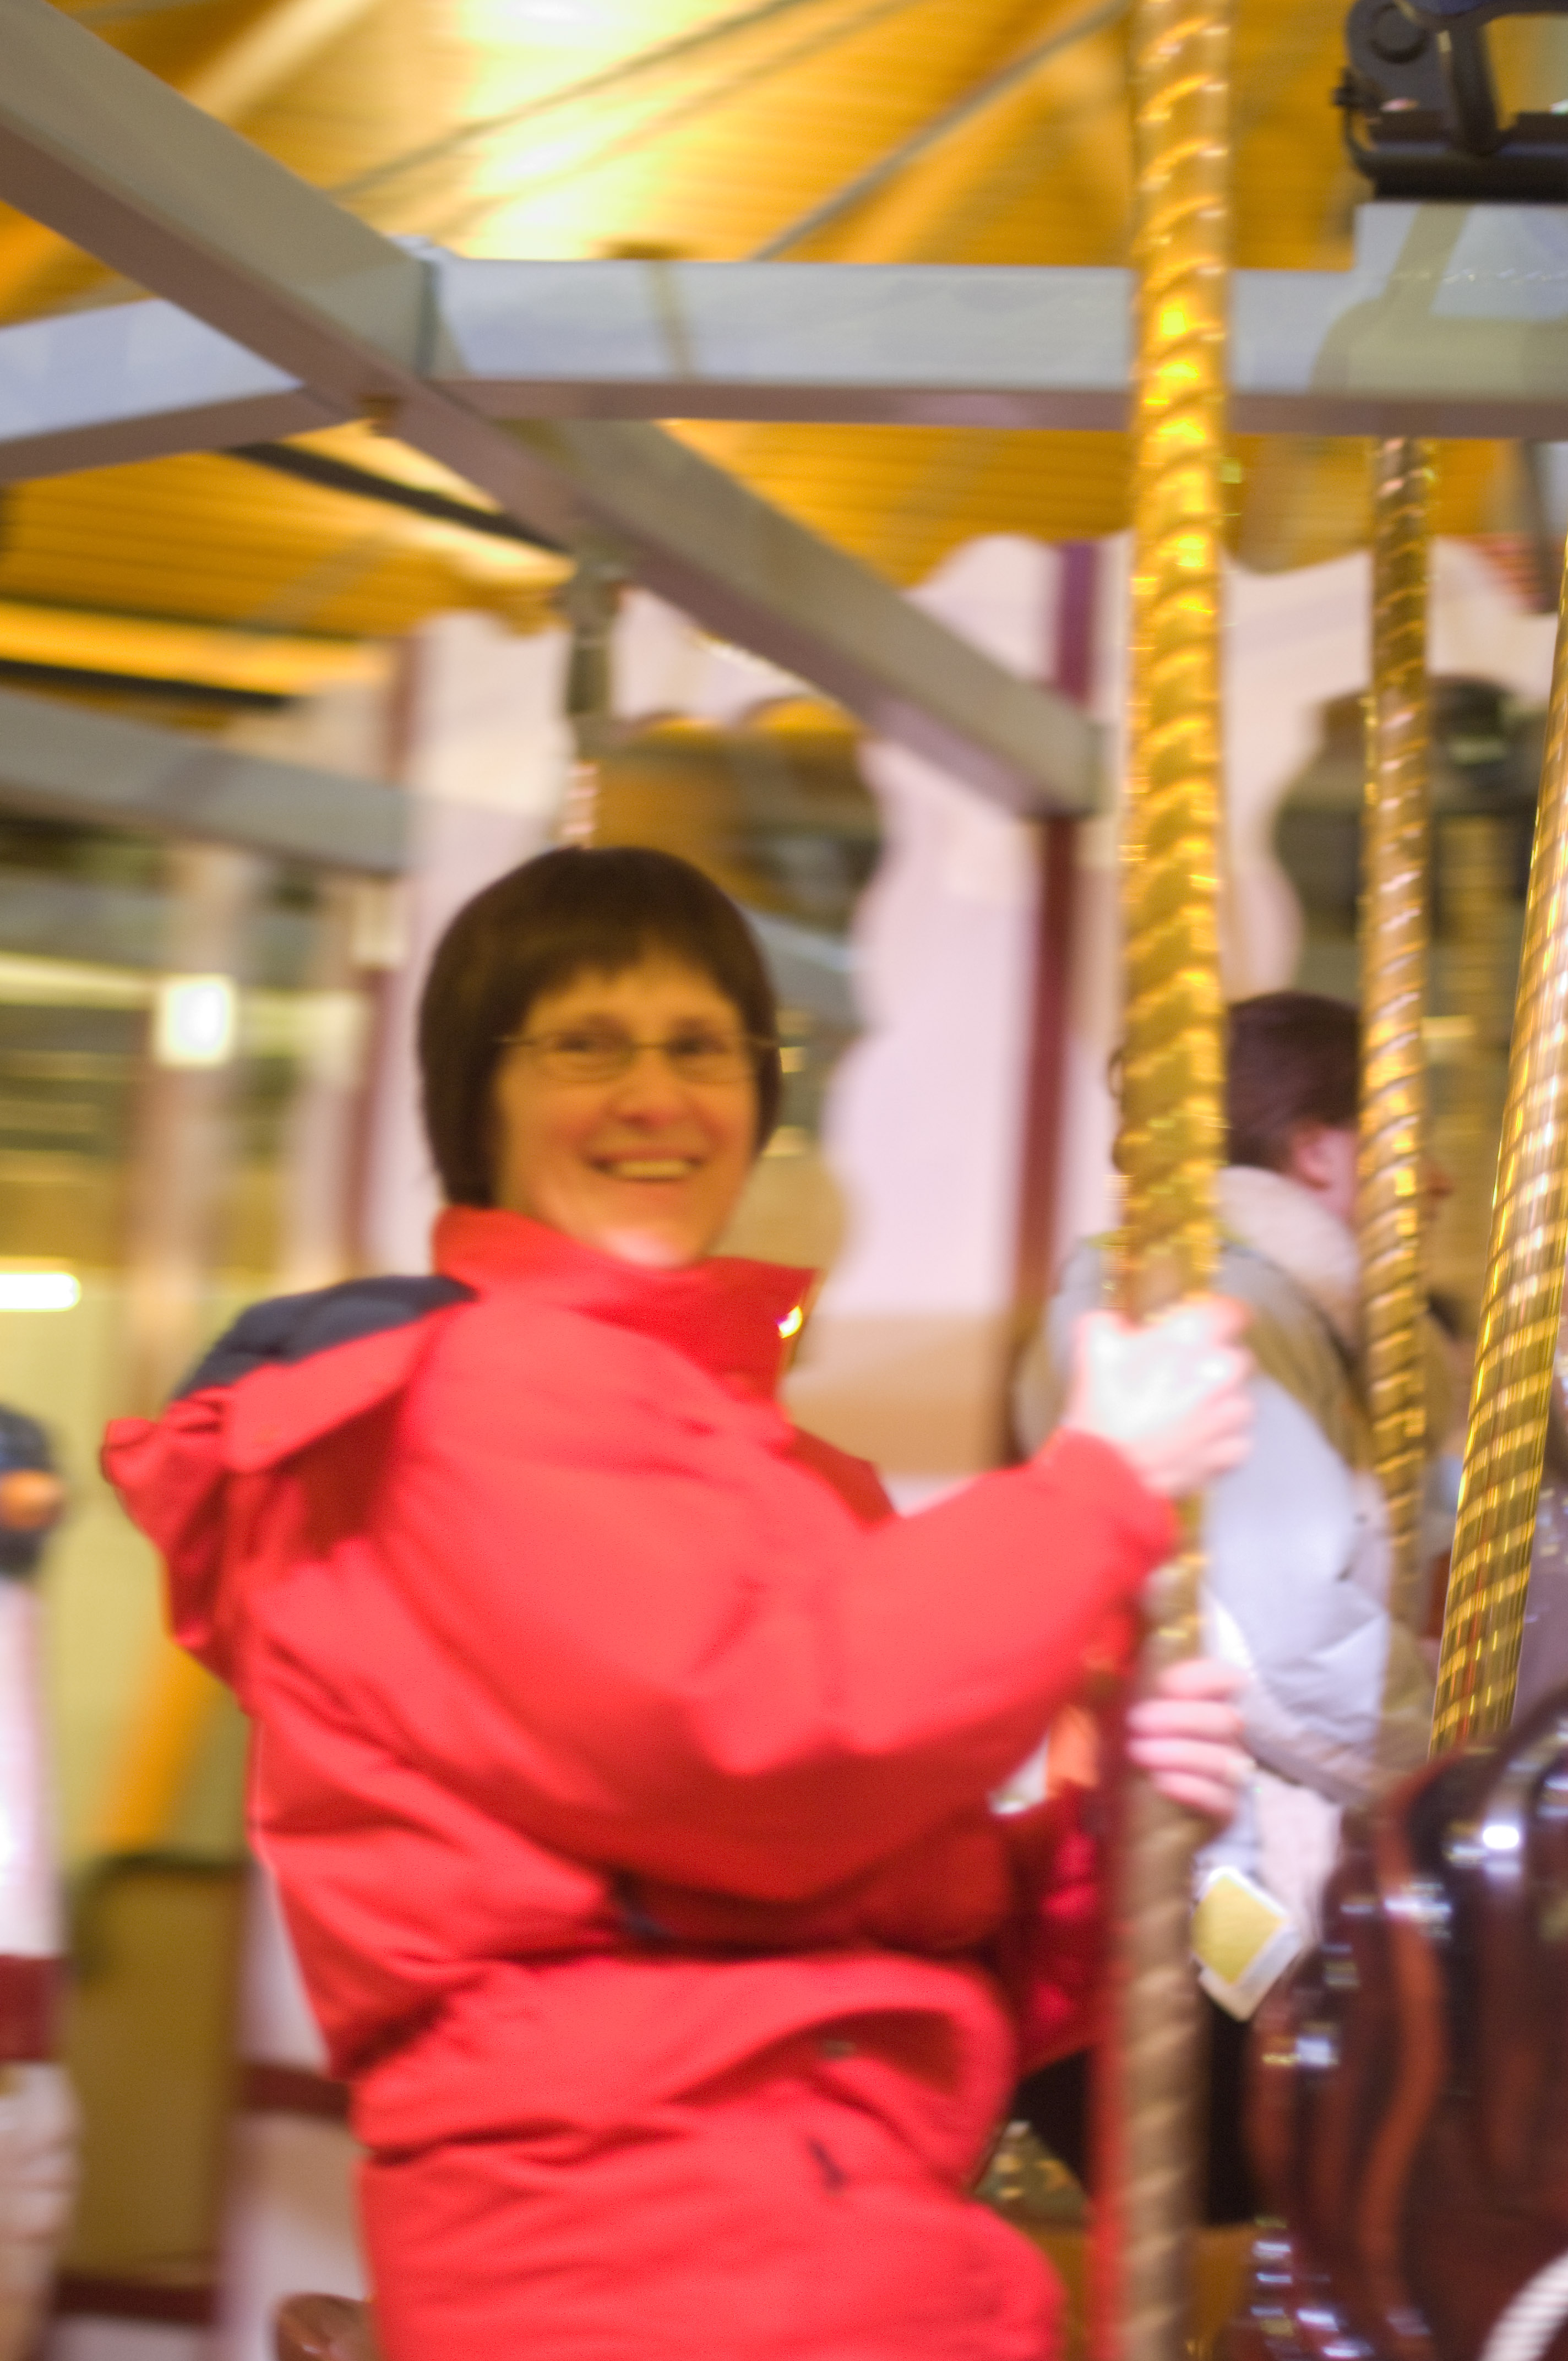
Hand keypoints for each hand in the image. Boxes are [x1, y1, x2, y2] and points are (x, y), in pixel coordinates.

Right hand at [1059, 1295, 1252, 1497]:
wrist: (1108, 1473)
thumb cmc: (1103, 1412)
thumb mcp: (1093, 1347)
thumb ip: (1111, 1321)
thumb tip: (1119, 1323)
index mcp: (1192, 1339)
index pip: (1233, 1310)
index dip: (1221, 1315)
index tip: (1212, 1322)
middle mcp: (1221, 1372)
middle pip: (1235, 1354)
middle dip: (1211, 1362)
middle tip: (1179, 1374)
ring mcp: (1230, 1415)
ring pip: (1238, 1396)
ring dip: (1217, 1400)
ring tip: (1183, 1411)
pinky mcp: (1231, 1451)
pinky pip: (1235, 1436)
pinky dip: (1217, 1437)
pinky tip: (1189, 1438)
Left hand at [1127, 1656, 1247, 1826]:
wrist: (1118, 1820)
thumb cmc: (1119, 1758)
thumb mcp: (1112, 1714)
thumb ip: (1120, 1678)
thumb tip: (1119, 1629)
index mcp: (1201, 1706)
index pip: (1228, 1679)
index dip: (1203, 1677)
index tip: (1166, 1684)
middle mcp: (1223, 1739)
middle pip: (1226, 1718)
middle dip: (1181, 1717)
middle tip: (1136, 1723)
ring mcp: (1228, 1777)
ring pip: (1226, 1759)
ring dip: (1180, 1752)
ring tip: (1139, 1755)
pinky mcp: (1225, 1812)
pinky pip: (1222, 1798)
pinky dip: (1191, 1787)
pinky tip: (1161, 1783)